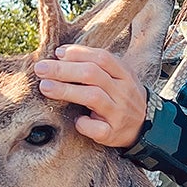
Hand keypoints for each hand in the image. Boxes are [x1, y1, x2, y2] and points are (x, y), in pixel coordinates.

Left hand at [32, 44, 148, 147]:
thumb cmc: (122, 97)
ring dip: (66, 90)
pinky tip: (75, 121)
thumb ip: (97, 66)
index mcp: (125, 75)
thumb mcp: (119, 77)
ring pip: (92, 97)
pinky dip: (83, 124)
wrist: (146, 126)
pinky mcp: (113, 133)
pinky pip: (97, 128)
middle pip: (92, 74)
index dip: (78, 53)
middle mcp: (123, 92)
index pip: (102, 58)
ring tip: (44, 87)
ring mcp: (119, 113)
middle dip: (63, 70)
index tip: (57, 53)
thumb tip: (61, 54)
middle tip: (41, 68)